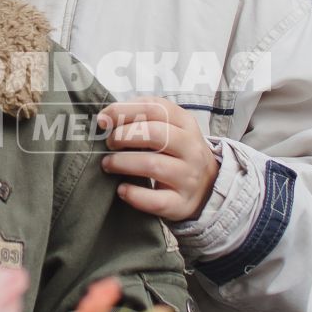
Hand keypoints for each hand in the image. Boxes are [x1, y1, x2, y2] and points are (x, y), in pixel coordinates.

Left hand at [98, 97, 219, 222]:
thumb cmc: (176, 153)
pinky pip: (155, 200)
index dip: (124, 111)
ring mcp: (189, 177)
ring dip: (123, 163)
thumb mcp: (168, 129)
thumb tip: (105, 118)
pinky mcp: (182, 203)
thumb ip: (142, 120)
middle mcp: (191, 149)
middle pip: (155, 134)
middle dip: (124, 136)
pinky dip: (134, 194)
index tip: (103, 120)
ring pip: (153, 165)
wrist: (207, 187)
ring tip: (108, 164)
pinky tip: (122, 189)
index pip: (155, 108)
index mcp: (186, 124)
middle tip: (109, 143)